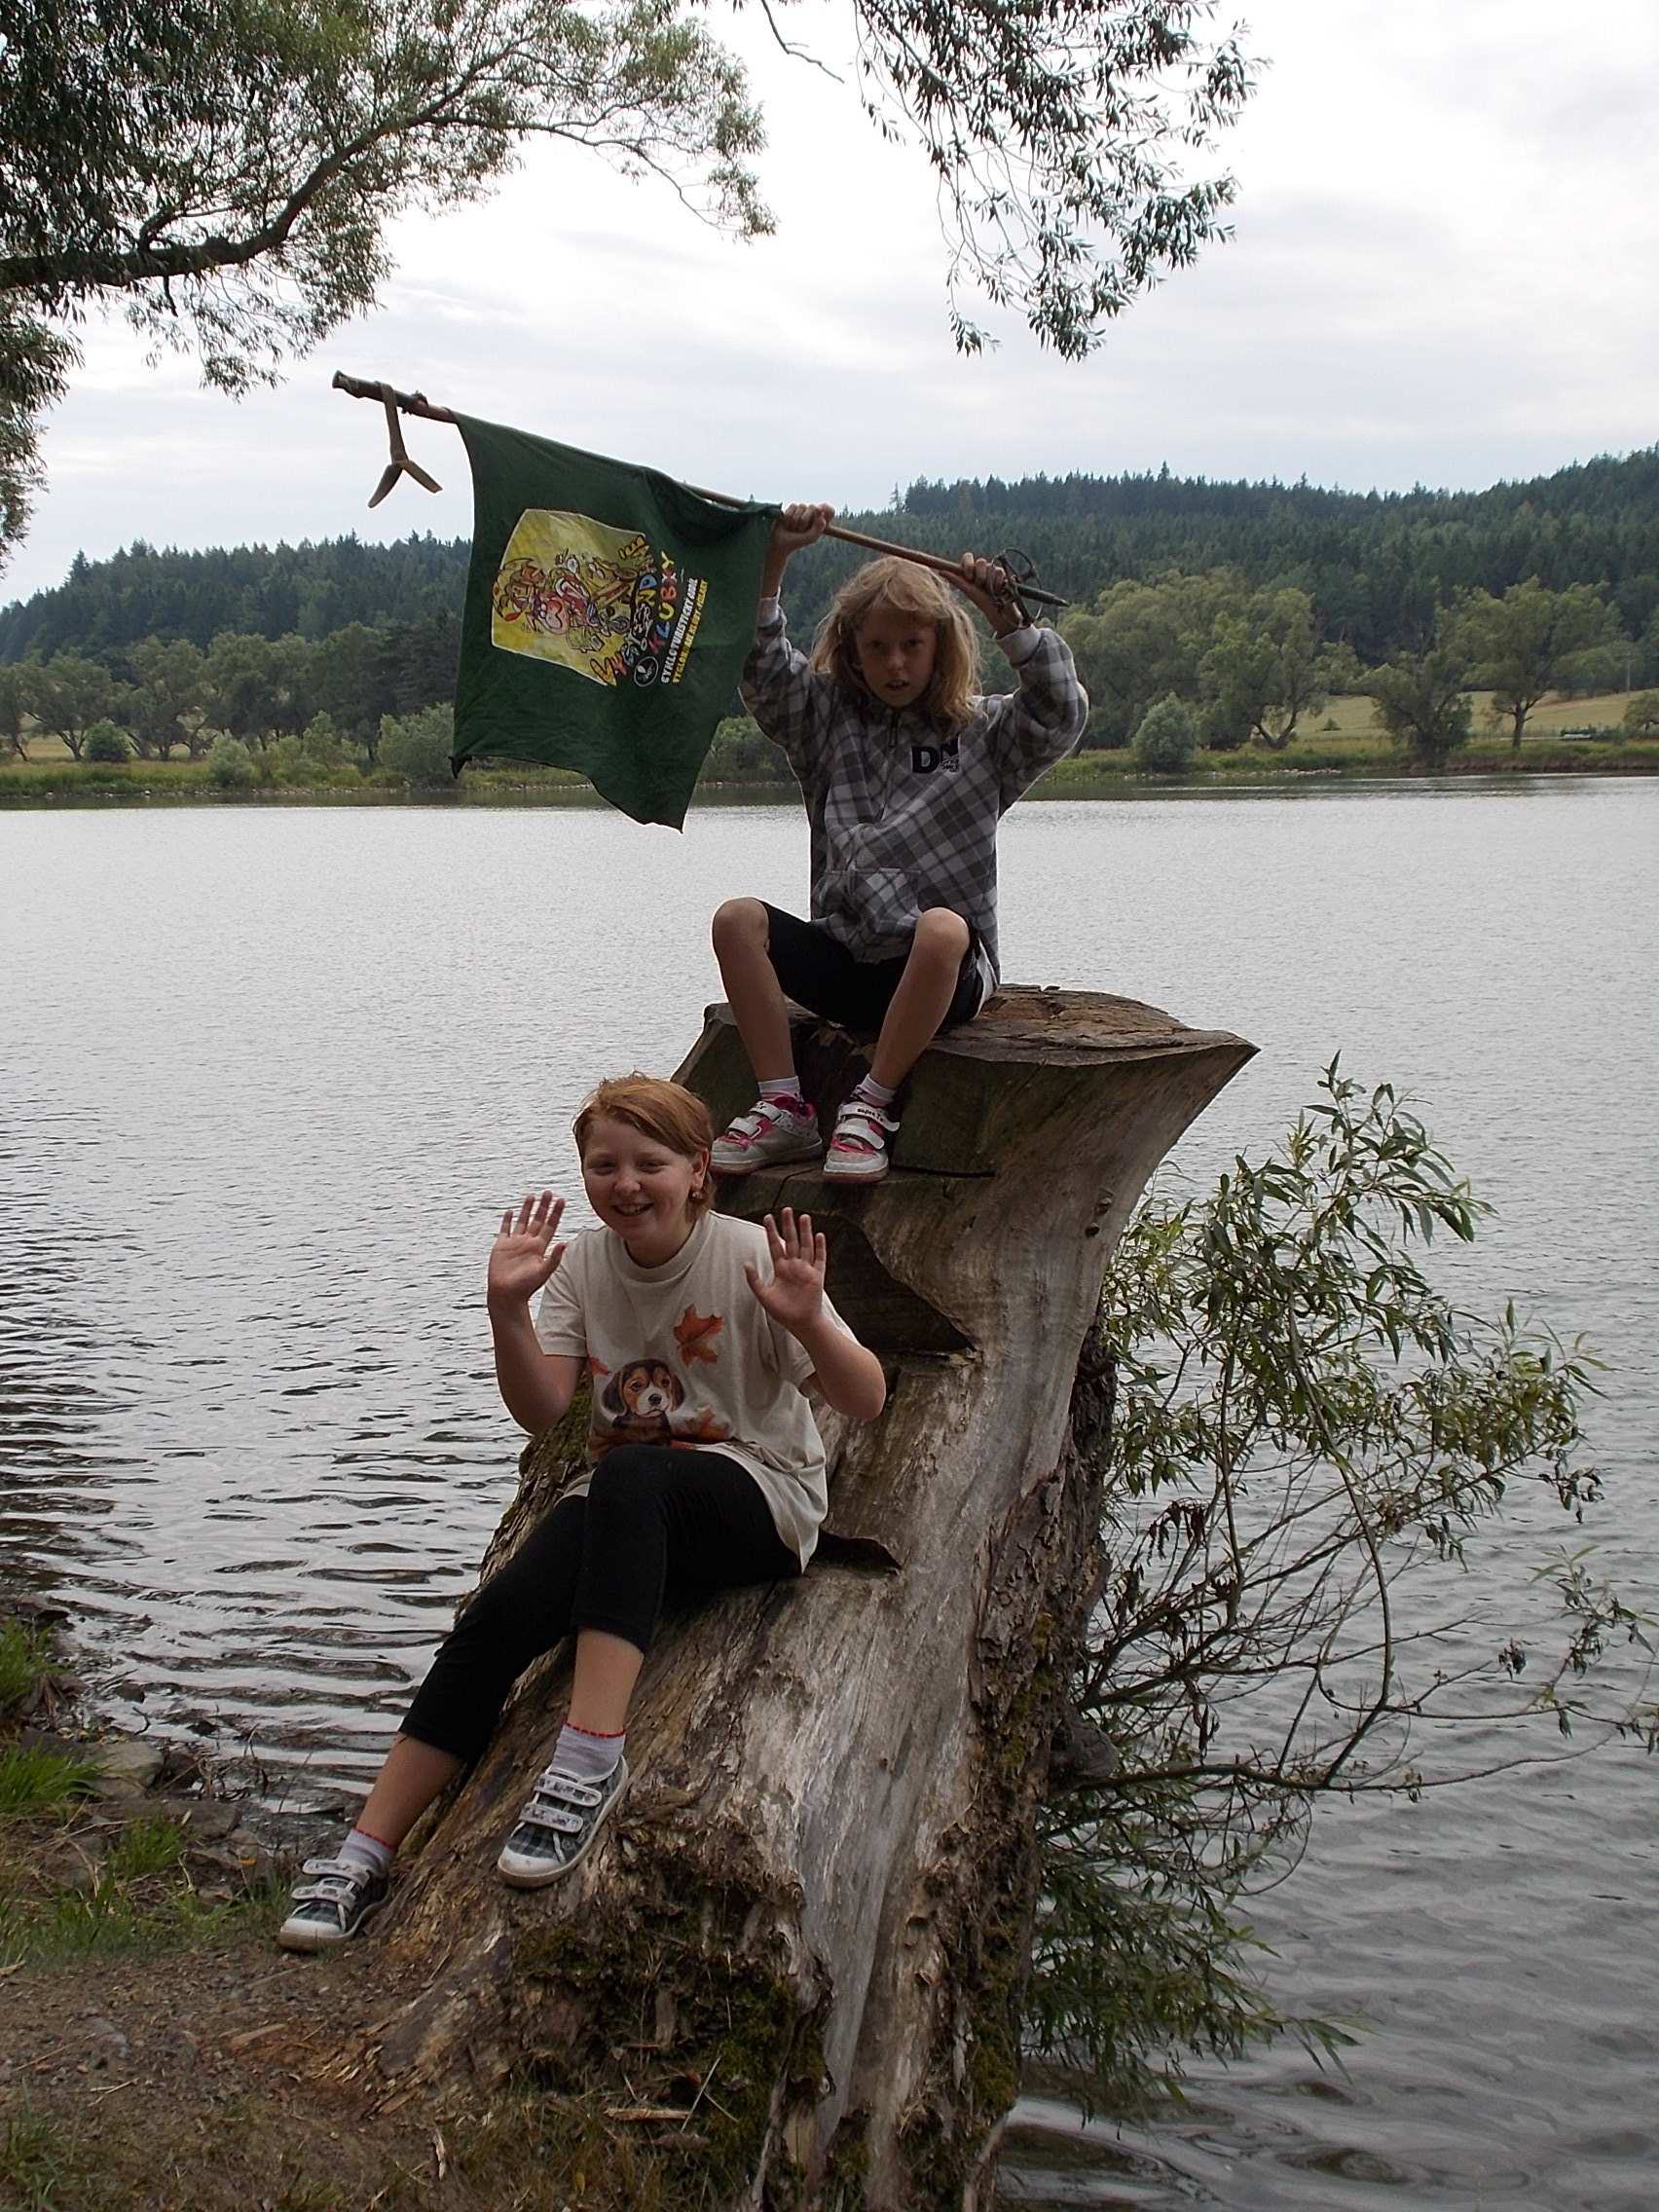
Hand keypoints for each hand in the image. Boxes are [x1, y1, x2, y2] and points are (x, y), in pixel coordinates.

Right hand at [487, 1191, 565, 1310]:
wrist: (506, 1295)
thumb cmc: (525, 1287)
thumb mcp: (543, 1272)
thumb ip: (554, 1258)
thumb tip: (565, 1243)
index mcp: (539, 1247)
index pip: (550, 1225)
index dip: (556, 1213)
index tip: (561, 1200)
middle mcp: (528, 1243)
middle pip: (538, 1219)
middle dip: (543, 1206)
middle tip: (549, 1192)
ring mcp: (515, 1243)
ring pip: (522, 1221)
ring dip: (527, 1209)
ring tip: (532, 1196)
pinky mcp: (502, 1246)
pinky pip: (505, 1230)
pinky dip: (507, 1220)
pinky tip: (510, 1211)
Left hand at [744, 1208, 825, 1336]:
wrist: (800, 1323)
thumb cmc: (783, 1312)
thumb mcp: (763, 1296)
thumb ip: (754, 1280)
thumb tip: (745, 1263)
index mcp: (780, 1269)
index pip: (775, 1245)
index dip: (771, 1232)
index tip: (767, 1217)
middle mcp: (793, 1266)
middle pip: (790, 1241)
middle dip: (788, 1225)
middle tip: (786, 1209)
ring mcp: (806, 1270)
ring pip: (805, 1246)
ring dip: (805, 1232)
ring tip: (803, 1217)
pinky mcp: (817, 1276)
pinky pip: (819, 1259)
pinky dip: (820, 1247)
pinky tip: (819, 1235)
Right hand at [771, 503, 833, 559]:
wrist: (781, 543)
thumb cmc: (797, 541)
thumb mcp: (811, 537)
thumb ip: (818, 527)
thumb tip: (820, 511)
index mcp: (819, 520)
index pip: (829, 509)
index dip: (828, 509)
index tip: (819, 512)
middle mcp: (811, 513)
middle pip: (813, 507)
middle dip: (804, 521)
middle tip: (799, 530)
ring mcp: (801, 509)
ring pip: (802, 506)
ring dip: (795, 520)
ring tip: (792, 527)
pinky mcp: (791, 508)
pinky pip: (793, 506)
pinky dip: (789, 516)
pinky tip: (787, 522)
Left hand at [952, 552, 1024, 633]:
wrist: (997, 610)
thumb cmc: (981, 601)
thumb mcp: (968, 591)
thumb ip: (956, 580)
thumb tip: (941, 571)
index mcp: (972, 570)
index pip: (968, 557)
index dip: (968, 564)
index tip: (968, 576)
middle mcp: (982, 568)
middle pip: (980, 561)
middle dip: (980, 575)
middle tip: (979, 586)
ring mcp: (993, 569)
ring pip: (990, 568)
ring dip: (989, 583)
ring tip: (990, 591)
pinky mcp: (1003, 573)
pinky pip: (999, 572)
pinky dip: (997, 583)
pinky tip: (998, 590)